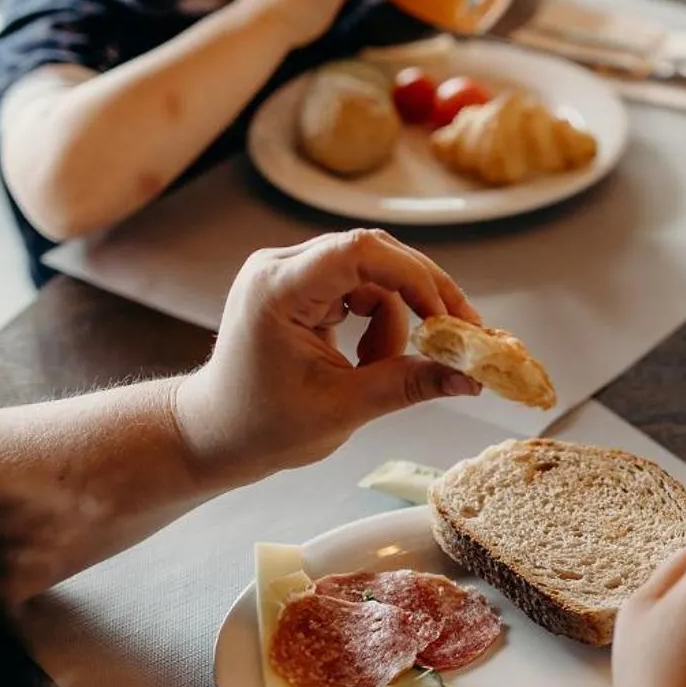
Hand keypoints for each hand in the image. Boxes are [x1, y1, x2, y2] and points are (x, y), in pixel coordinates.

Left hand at [173, 229, 483, 483]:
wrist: (216, 434)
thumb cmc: (263, 426)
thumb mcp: (343, 409)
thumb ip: (408, 385)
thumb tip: (470, 379)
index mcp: (278, 290)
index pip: (359, 252)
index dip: (414, 277)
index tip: (449, 319)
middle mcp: (280, 267)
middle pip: (374, 254)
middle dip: (421, 294)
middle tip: (459, 334)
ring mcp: (289, 273)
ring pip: (374, 276)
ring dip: (395, 321)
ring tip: (378, 370)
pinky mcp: (301, 286)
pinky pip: (361, 288)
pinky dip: (379, 322)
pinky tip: (366, 360)